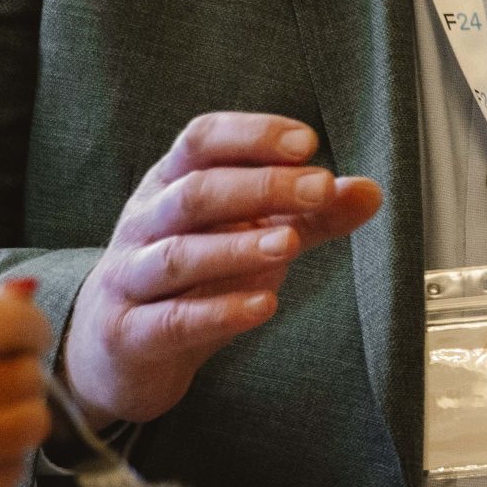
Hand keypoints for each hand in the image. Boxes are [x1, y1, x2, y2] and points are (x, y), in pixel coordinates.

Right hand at [63, 111, 383, 426]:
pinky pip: (173, 320)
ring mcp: (130, 278)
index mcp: (169, 184)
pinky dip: (219, 312)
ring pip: (179, 255)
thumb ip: (305, 215)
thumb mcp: (247, 236)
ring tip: (292, 244)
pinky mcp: (129, 334)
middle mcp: (144, 223)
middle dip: (260, 187)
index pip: (201, 141)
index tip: (307, 142)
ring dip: (238, 247)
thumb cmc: (189, 278)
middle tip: (320, 188)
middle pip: (195, 192)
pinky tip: (264, 304)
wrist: (117, 352)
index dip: (252, 135)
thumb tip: (369, 191)